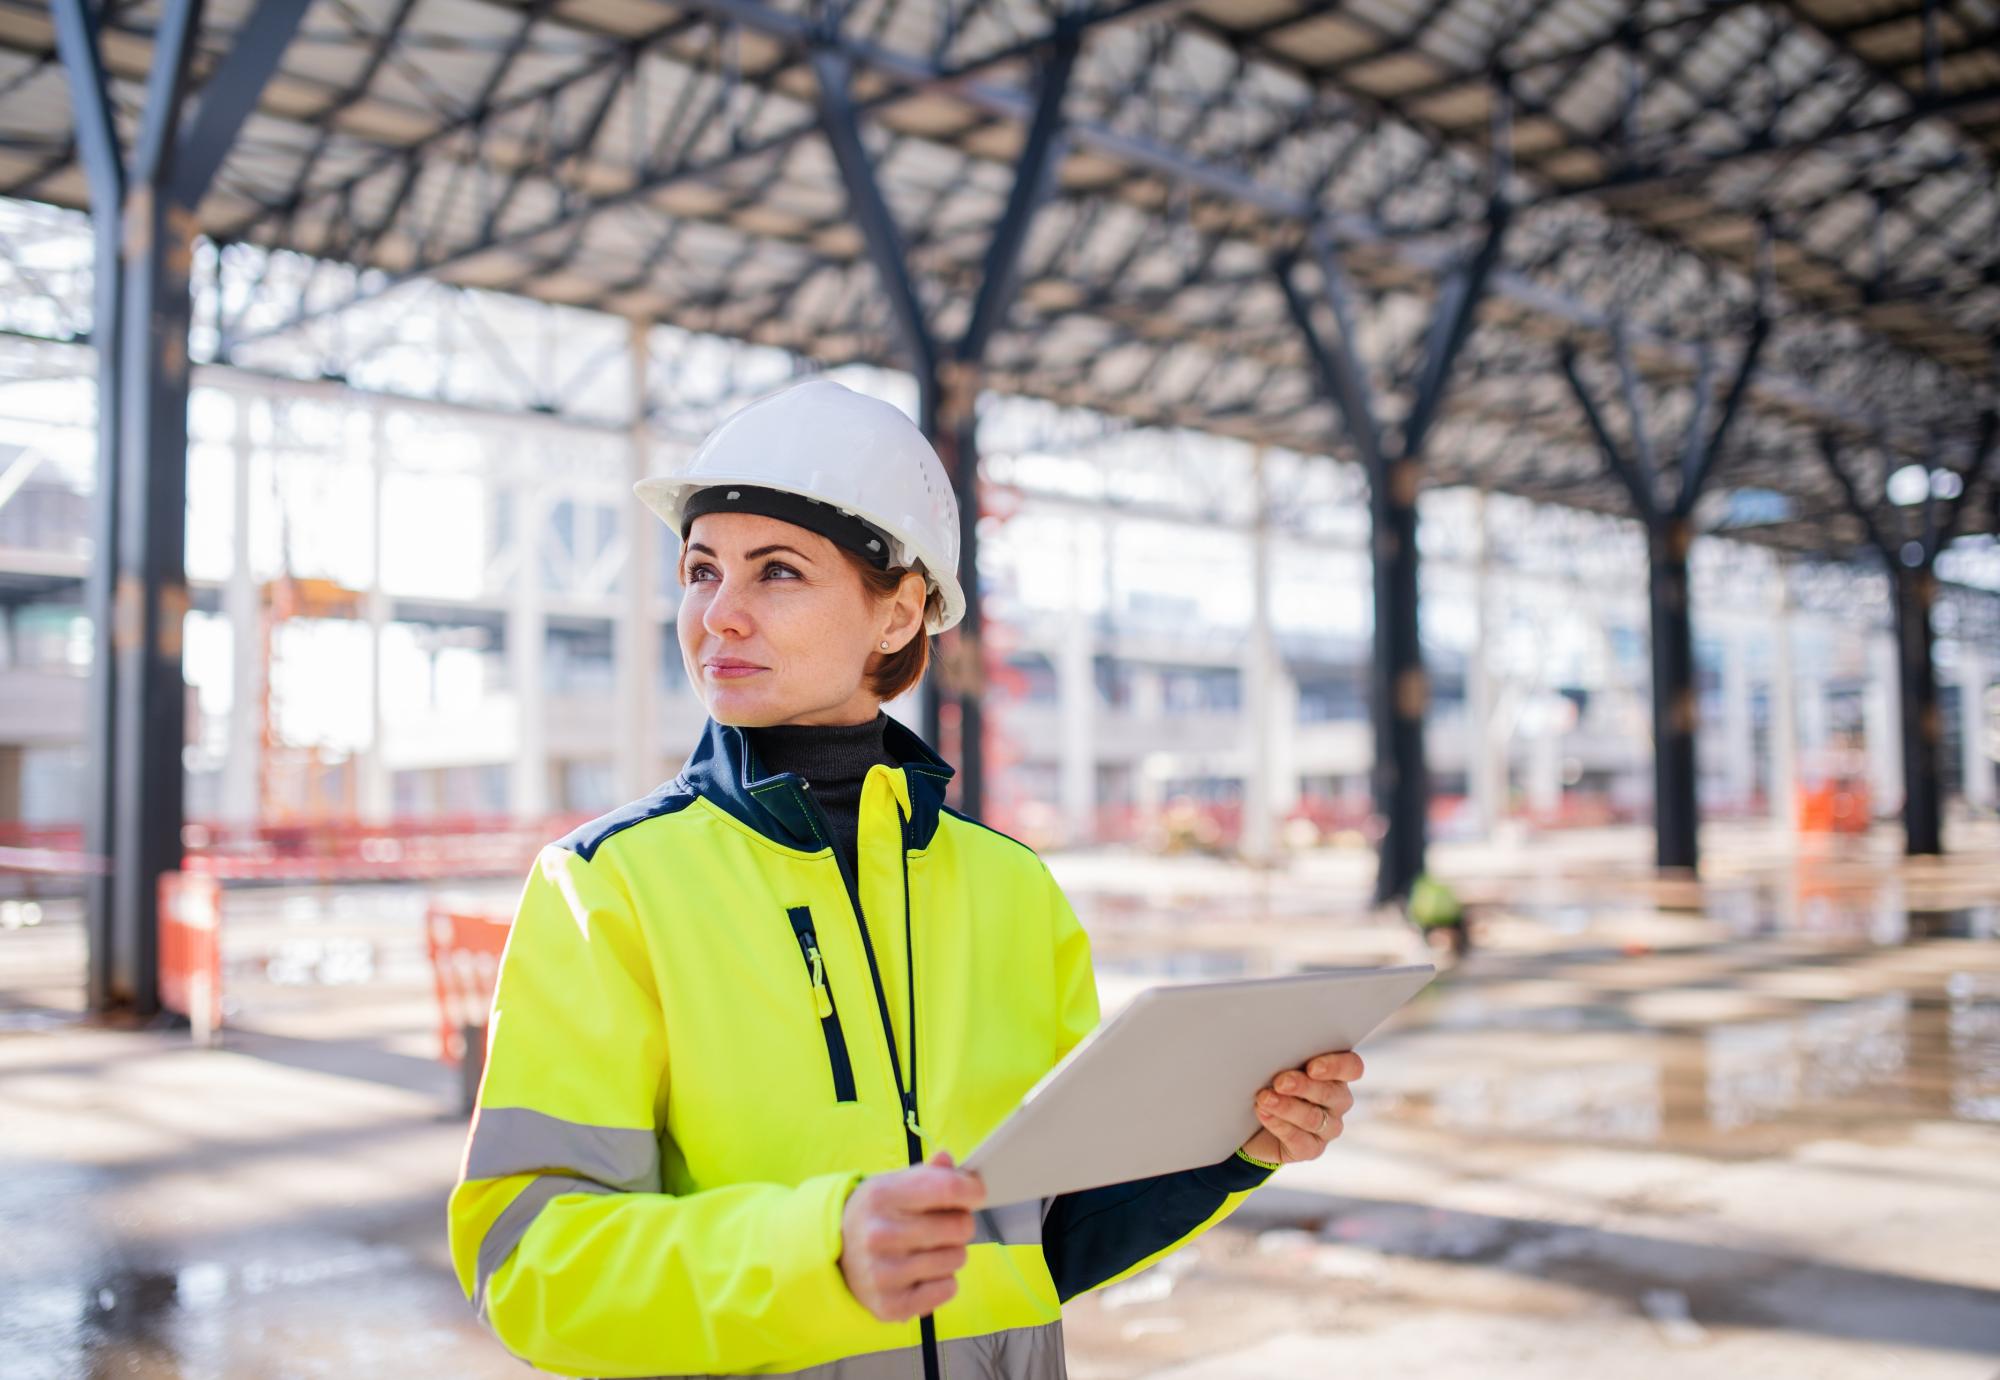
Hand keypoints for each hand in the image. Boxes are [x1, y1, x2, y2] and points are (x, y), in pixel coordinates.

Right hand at [838, 1149, 984, 1321]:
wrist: (836, 1254)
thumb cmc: (877, 1215)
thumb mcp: (893, 1185)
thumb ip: (926, 1173)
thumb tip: (947, 1159)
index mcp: (881, 1196)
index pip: (947, 1188)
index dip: (971, 1189)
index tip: (975, 1192)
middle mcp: (879, 1235)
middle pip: (959, 1227)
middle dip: (961, 1223)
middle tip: (947, 1224)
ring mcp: (884, 1273)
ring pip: (957, 1258)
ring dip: (952, 1252)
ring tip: (930, 1249)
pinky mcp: (892, 1305)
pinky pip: (948, 1289)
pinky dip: (943, 1281)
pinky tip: (923, 1273)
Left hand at [1241, 1050, 1362, 1165]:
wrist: (1255, 1125)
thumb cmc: (1271, 1085)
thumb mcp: (1278, 1067)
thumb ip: (1286, 1058)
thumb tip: (1271, 1050)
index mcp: (1336, 1074)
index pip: (1352, 1067)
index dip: (1336, 1066)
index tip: (1312, 1067)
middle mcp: (1338, 1101)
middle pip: (1331, 1093)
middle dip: (1304, 1086)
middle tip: (1280, 1082)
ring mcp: (1328, 1128)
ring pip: (1314, 1118)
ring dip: (1286, 1107)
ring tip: (1264, 1099)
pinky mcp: (1312, 1149)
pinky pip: (1300, 1140)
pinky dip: (1279, 1125)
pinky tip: (1264, 1115)